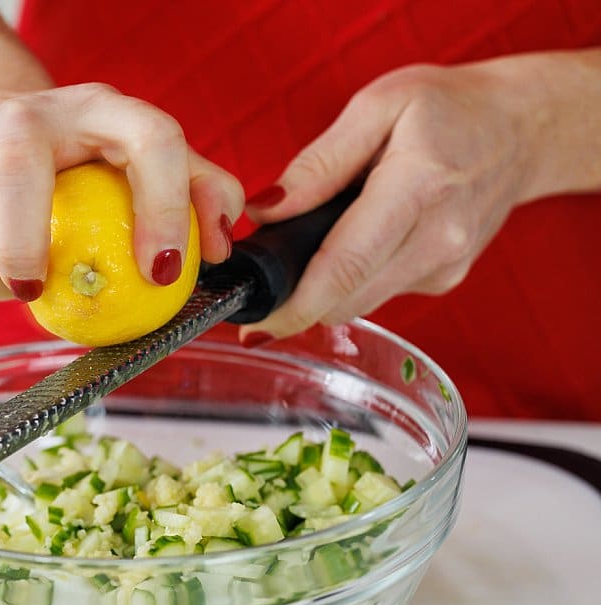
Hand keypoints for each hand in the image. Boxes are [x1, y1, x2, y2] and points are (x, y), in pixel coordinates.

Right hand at [0, 83, 243, 299]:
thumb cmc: (80, 155)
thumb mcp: (142, 156)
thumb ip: (199, 189)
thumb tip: (222, 242)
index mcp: (99, 106)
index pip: (148, 140)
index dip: (166, 207)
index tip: (163, 271)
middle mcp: (26, 115)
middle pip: (16, 175)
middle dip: (27, 248)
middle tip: (43, 292)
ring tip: (25, 285)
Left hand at [241, 57, 559, 342]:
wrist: (524, 129)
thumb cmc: (448, 108)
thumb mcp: (378, 106)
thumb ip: (318, 163)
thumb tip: (265, 210)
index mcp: (418, 187)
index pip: (345, 267)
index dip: (294, 304)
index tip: (255, 323)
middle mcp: (438, 239)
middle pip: (346, 299)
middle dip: (296, 300)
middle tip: (262, 280)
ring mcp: (445, 266)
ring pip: (359, 303)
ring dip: (324, 288)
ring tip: (312, 242)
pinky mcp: (444, 279)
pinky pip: (379, 292)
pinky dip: (353, 278)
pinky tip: (358, 239)